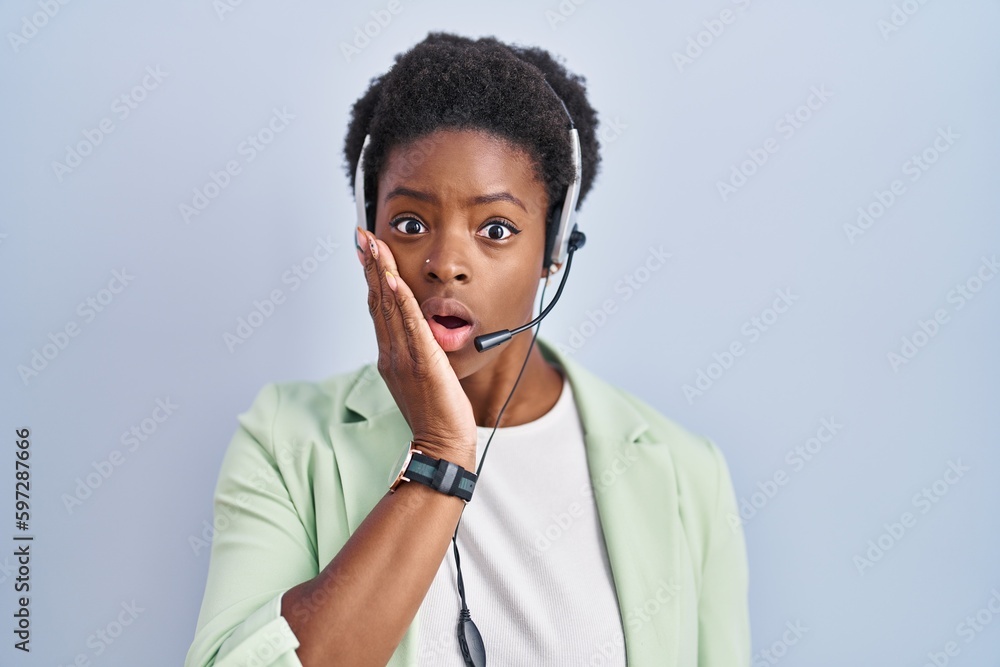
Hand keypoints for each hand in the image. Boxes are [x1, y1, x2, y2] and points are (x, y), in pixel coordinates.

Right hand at [356, 227, 477, 466]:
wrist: (442, 444)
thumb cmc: (436, 413)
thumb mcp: (423, 375)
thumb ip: (417, 350)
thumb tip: (420, 330)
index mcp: (391, 355)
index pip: (379, 307)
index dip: (372, 276)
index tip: (366, 250)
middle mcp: (392, 353)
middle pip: (378, 301)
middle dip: (370, 265)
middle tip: (361, 235)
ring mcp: (404, 358)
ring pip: (389, 308)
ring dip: (380, 273)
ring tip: (372, 246)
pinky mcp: (422, 362)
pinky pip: (409, 326)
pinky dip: (401, 301)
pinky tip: (393, 281)